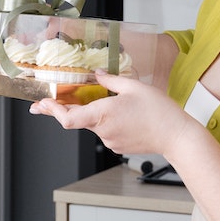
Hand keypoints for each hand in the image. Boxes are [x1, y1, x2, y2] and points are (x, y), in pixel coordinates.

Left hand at [29, 71, 190, 156]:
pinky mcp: (117, 146)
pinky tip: (121, 113)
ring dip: (92, 113)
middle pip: (77, 119)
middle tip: (47, 101)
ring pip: (92, 124)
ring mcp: (110, 140)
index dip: (53, 110)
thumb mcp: (135, 87)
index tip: (42, 103)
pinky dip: (105, 121)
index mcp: (104, 114)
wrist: (177, 137)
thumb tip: (98, 74)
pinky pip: (104, 131)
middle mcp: (103, 131)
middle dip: (64, 108)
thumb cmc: (160, 112)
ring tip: (109, 101)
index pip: (68, 117)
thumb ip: (112, 80)